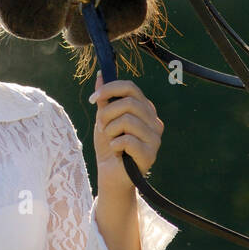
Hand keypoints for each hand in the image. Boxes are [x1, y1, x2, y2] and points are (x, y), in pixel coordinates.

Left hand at [88, 70, 163, 189]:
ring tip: (110, 140)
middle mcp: (154, 121)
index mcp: (145, 110)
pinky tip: (116, 151)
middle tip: (101, 126)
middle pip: (129, 103)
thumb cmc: (109, 146)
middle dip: (107, 113)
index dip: (110, 89)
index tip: (93, 98)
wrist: (110, 175)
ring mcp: (155, 138)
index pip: (131, 88)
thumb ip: (104, 99)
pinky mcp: (150, 155)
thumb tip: (101, 74)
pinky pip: (127, 140)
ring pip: (127, 120)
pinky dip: (115, 145)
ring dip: (110, 131)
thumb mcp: (104, 119)